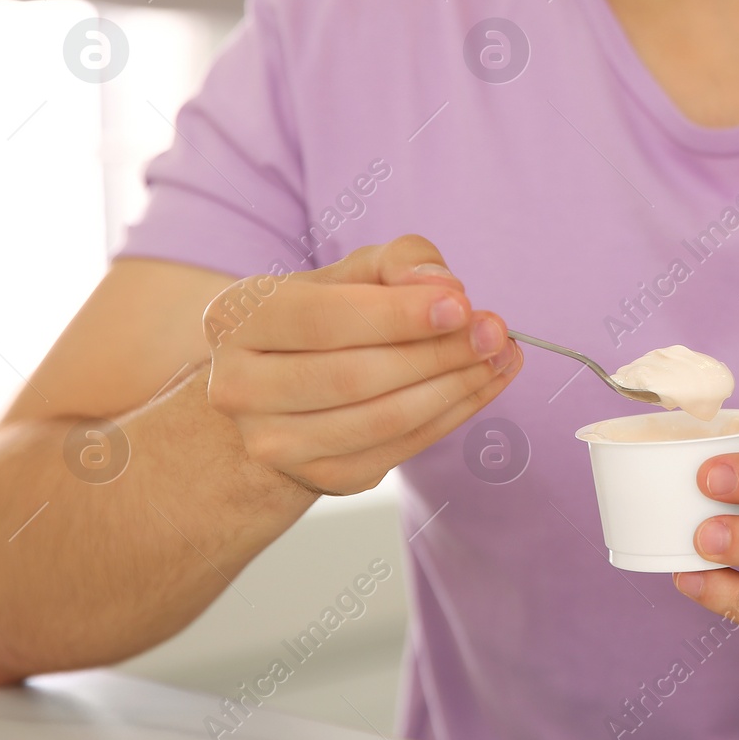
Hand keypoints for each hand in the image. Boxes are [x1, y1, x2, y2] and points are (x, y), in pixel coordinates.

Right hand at [202, 235, 521, 494]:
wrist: (288, 389)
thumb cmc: (326, 315)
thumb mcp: (353, 272)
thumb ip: (398, 262)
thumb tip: (443, 287)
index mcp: (236, 320)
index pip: (321, 321)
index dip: (396, 316)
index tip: (462, 305)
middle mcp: (239, 388)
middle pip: (355, 377)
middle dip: (437, 353)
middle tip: (496, 331)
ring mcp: (275, 443)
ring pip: (382, 420)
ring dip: (456, 387)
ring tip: (501, 354)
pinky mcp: (322, 477)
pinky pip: (401, 448)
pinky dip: (454, 414)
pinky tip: (485, 382)